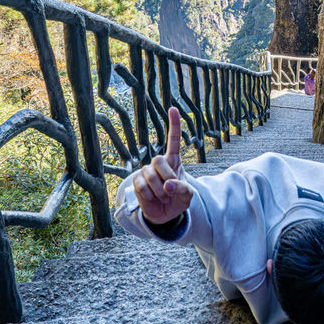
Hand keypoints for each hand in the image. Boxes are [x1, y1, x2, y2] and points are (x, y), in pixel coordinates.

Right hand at [132, 106, 191, 224]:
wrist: (165, 215)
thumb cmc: (178, 200)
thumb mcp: (187, 196)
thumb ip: (182, 190)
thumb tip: (168, 185)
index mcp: (174, 161)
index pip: (173, 140)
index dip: (173, 124)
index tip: (172, 108)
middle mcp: (159, 163)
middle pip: (159, 160)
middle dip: (166, 177)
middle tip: (170, 192)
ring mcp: (146, 171)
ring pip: (150, 175)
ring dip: (159, 191)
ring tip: (163, 198)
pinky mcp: (136, 181)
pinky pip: (142, 187)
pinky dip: (149, 197)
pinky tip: (152, 199)